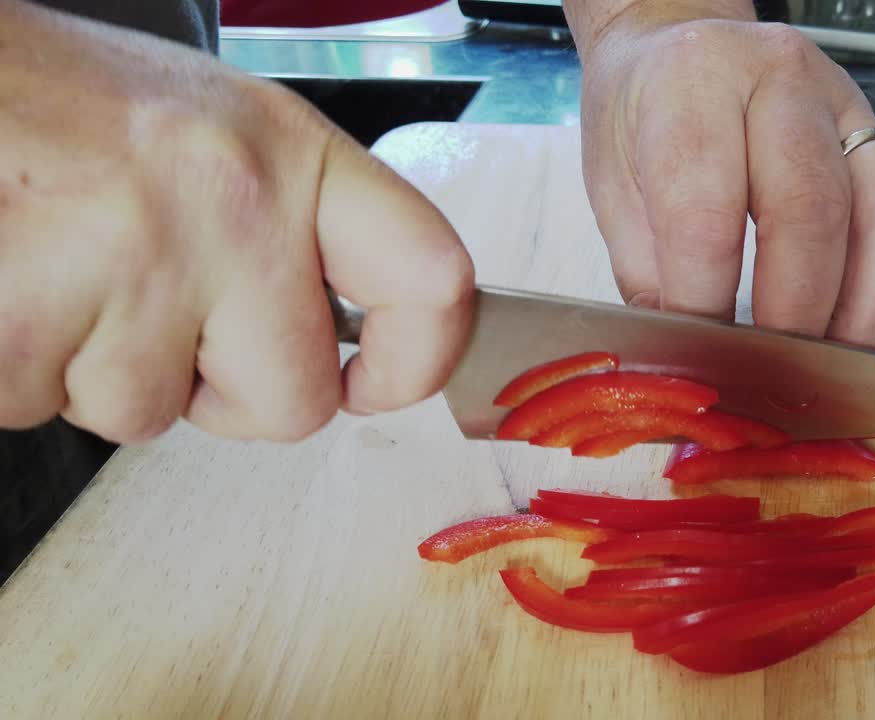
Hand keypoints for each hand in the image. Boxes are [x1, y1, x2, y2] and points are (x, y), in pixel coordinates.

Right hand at [0, 2, 474, 442]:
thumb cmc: (53, 105)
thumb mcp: (205, 134)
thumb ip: (284, 223)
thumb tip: (338, 338)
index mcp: (288, 152)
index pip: (428, 278)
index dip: (417, 356)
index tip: (378, 383)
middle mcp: (232, 204)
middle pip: (293, 401)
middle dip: (221, 392)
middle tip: (152, 315)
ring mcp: (135, 263)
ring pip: (153, 416)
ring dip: (99, 368)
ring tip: (59, 266)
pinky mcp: (30, 318)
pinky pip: (46, 409)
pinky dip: (21, 369)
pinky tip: (14, 283)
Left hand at [570, 2, 874, 346]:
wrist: (678, 41)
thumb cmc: (640, 117)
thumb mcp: (613, 189)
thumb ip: (651, 276)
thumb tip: (686, 364)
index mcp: (693, 84)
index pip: (706, 211)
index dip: (707, 300)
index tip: (704, 359)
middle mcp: (777, 77)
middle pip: (807, 211)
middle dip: (795, 313)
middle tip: (775, 375)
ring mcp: (841, 98)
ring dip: (861, 307)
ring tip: (833, 366)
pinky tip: (862, 325)